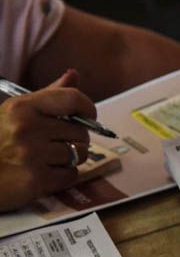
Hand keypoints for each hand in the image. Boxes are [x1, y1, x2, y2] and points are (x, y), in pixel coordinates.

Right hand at [0, 69, 95, 210]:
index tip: (87, 116)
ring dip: (68, 159)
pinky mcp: (36, 180)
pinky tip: (44, 173)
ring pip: (78, 154)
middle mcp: (27, 128)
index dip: (87, 108)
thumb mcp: (14, 111)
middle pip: (80, 131)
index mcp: (22, 107)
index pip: (73, 99)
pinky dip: (63, 176)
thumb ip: (48, 95)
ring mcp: (32, 155)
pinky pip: (71, 175)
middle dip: (73, 139)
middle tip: (54, 144)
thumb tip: (74, 75)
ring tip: (46, 159)